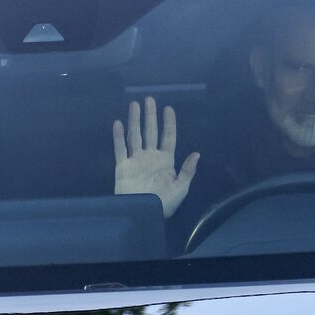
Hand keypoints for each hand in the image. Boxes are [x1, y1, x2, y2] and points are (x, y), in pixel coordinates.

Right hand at [113, 96, 198, 217]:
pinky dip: (118, 136)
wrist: (144, 214)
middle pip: (150, 132)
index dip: (169, 123)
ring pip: (135, 135)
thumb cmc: (164, 203)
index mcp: (166, 161)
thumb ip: (187, 171)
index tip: (169, 108)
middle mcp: (150, 157)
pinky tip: (118, 123)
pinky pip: (120, 148)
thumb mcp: (181, 188)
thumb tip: (197, 153)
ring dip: (134, 120)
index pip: (168, 137)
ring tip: (134, 104)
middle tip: (149, 99)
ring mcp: (136, 160)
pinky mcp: (123, 167)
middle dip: (150, 116)